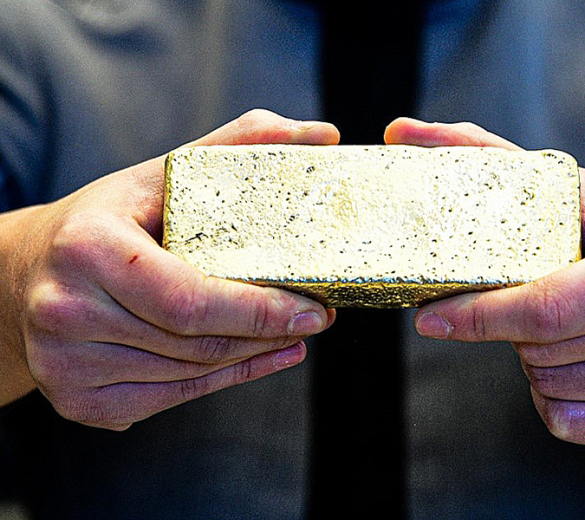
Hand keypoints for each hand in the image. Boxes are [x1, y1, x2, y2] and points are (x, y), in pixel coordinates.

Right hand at [0, 109, 338, 428]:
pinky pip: (167, 400)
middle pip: (194, 344)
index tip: (313, 311)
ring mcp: (63, 363)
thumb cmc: (105, 219)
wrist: (28, 270)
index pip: (190, 299)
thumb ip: (241, 144)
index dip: (259, 312)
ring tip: (287, 338)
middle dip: (265, 336)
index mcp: (87, 247)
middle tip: (311, 322)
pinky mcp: (75, 399)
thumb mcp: (162, 172)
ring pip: (187, 376)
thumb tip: (321, 135)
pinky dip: (218, 383)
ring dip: (248, 360)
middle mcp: (65, 309)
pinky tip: (251, 361)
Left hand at [385, 117, 584, 445]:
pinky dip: (553, 397)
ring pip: (555, 389)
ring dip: (532, 360)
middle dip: (509, 330)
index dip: (480, 317)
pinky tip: (568, 360)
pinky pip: (576, 423)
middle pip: (545, 352)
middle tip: (519, 300)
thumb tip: (401, 132)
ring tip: (552, 326)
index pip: (548, 308)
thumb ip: (481, 154)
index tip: (431, 317)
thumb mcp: (565, 182)